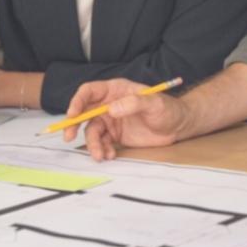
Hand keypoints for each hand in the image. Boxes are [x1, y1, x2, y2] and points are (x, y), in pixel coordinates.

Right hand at [62, 78, 192, 160]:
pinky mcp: (116, 135)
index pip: (89, 92)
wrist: (178, 127)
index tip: (72, 114)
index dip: (77, 102)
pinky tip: (110, 156)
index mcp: (115, 90)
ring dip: (92, 144)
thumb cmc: (168, 109)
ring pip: (92, 131)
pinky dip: (103, 150)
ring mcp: (111, 120)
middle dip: (73, 124)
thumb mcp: (154, 103)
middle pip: (83, 112)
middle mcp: (109, 104)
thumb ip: (134, 103)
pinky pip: (102, 143)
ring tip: (100, 155)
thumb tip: (112, 109)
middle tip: (68, 137)